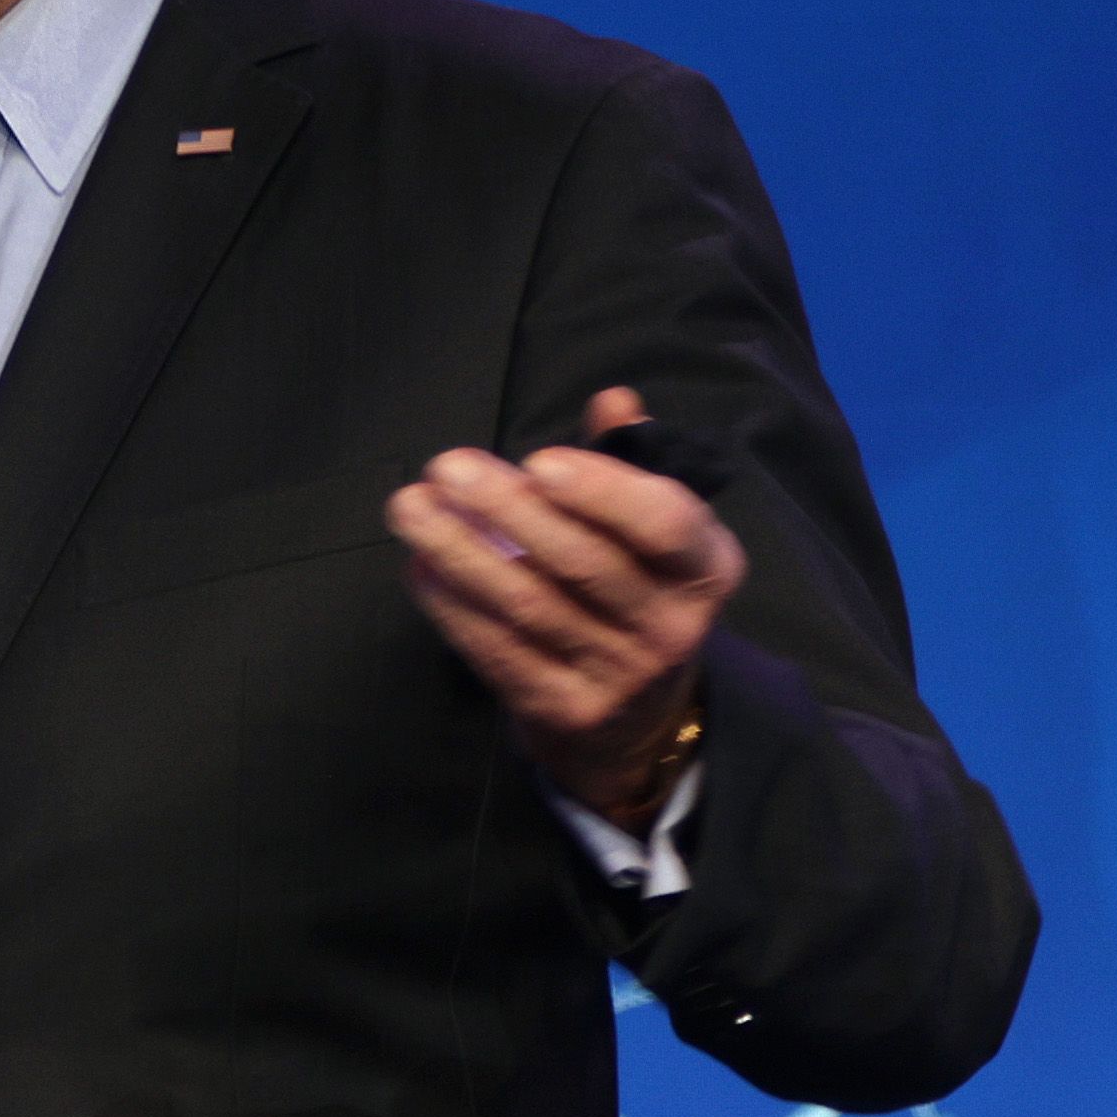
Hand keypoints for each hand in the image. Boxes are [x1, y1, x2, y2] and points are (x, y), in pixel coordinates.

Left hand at [389, 385, 741, 826]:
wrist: (638, 718)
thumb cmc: (634, 588)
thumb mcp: (651, 529)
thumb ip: (628, 459)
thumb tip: (613, 398)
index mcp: (705, 568)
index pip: (666, 526)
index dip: (604, 491)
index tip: (537, 459)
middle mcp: (671, 627)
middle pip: (584, 563)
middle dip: (508, 509)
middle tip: (445, 466)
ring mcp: (619, 676)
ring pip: (530, 606)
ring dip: (460, 551)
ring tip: (411, 507)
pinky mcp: (564, 711)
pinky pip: (499, 652)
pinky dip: (454, 607)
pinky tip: (421, 566)